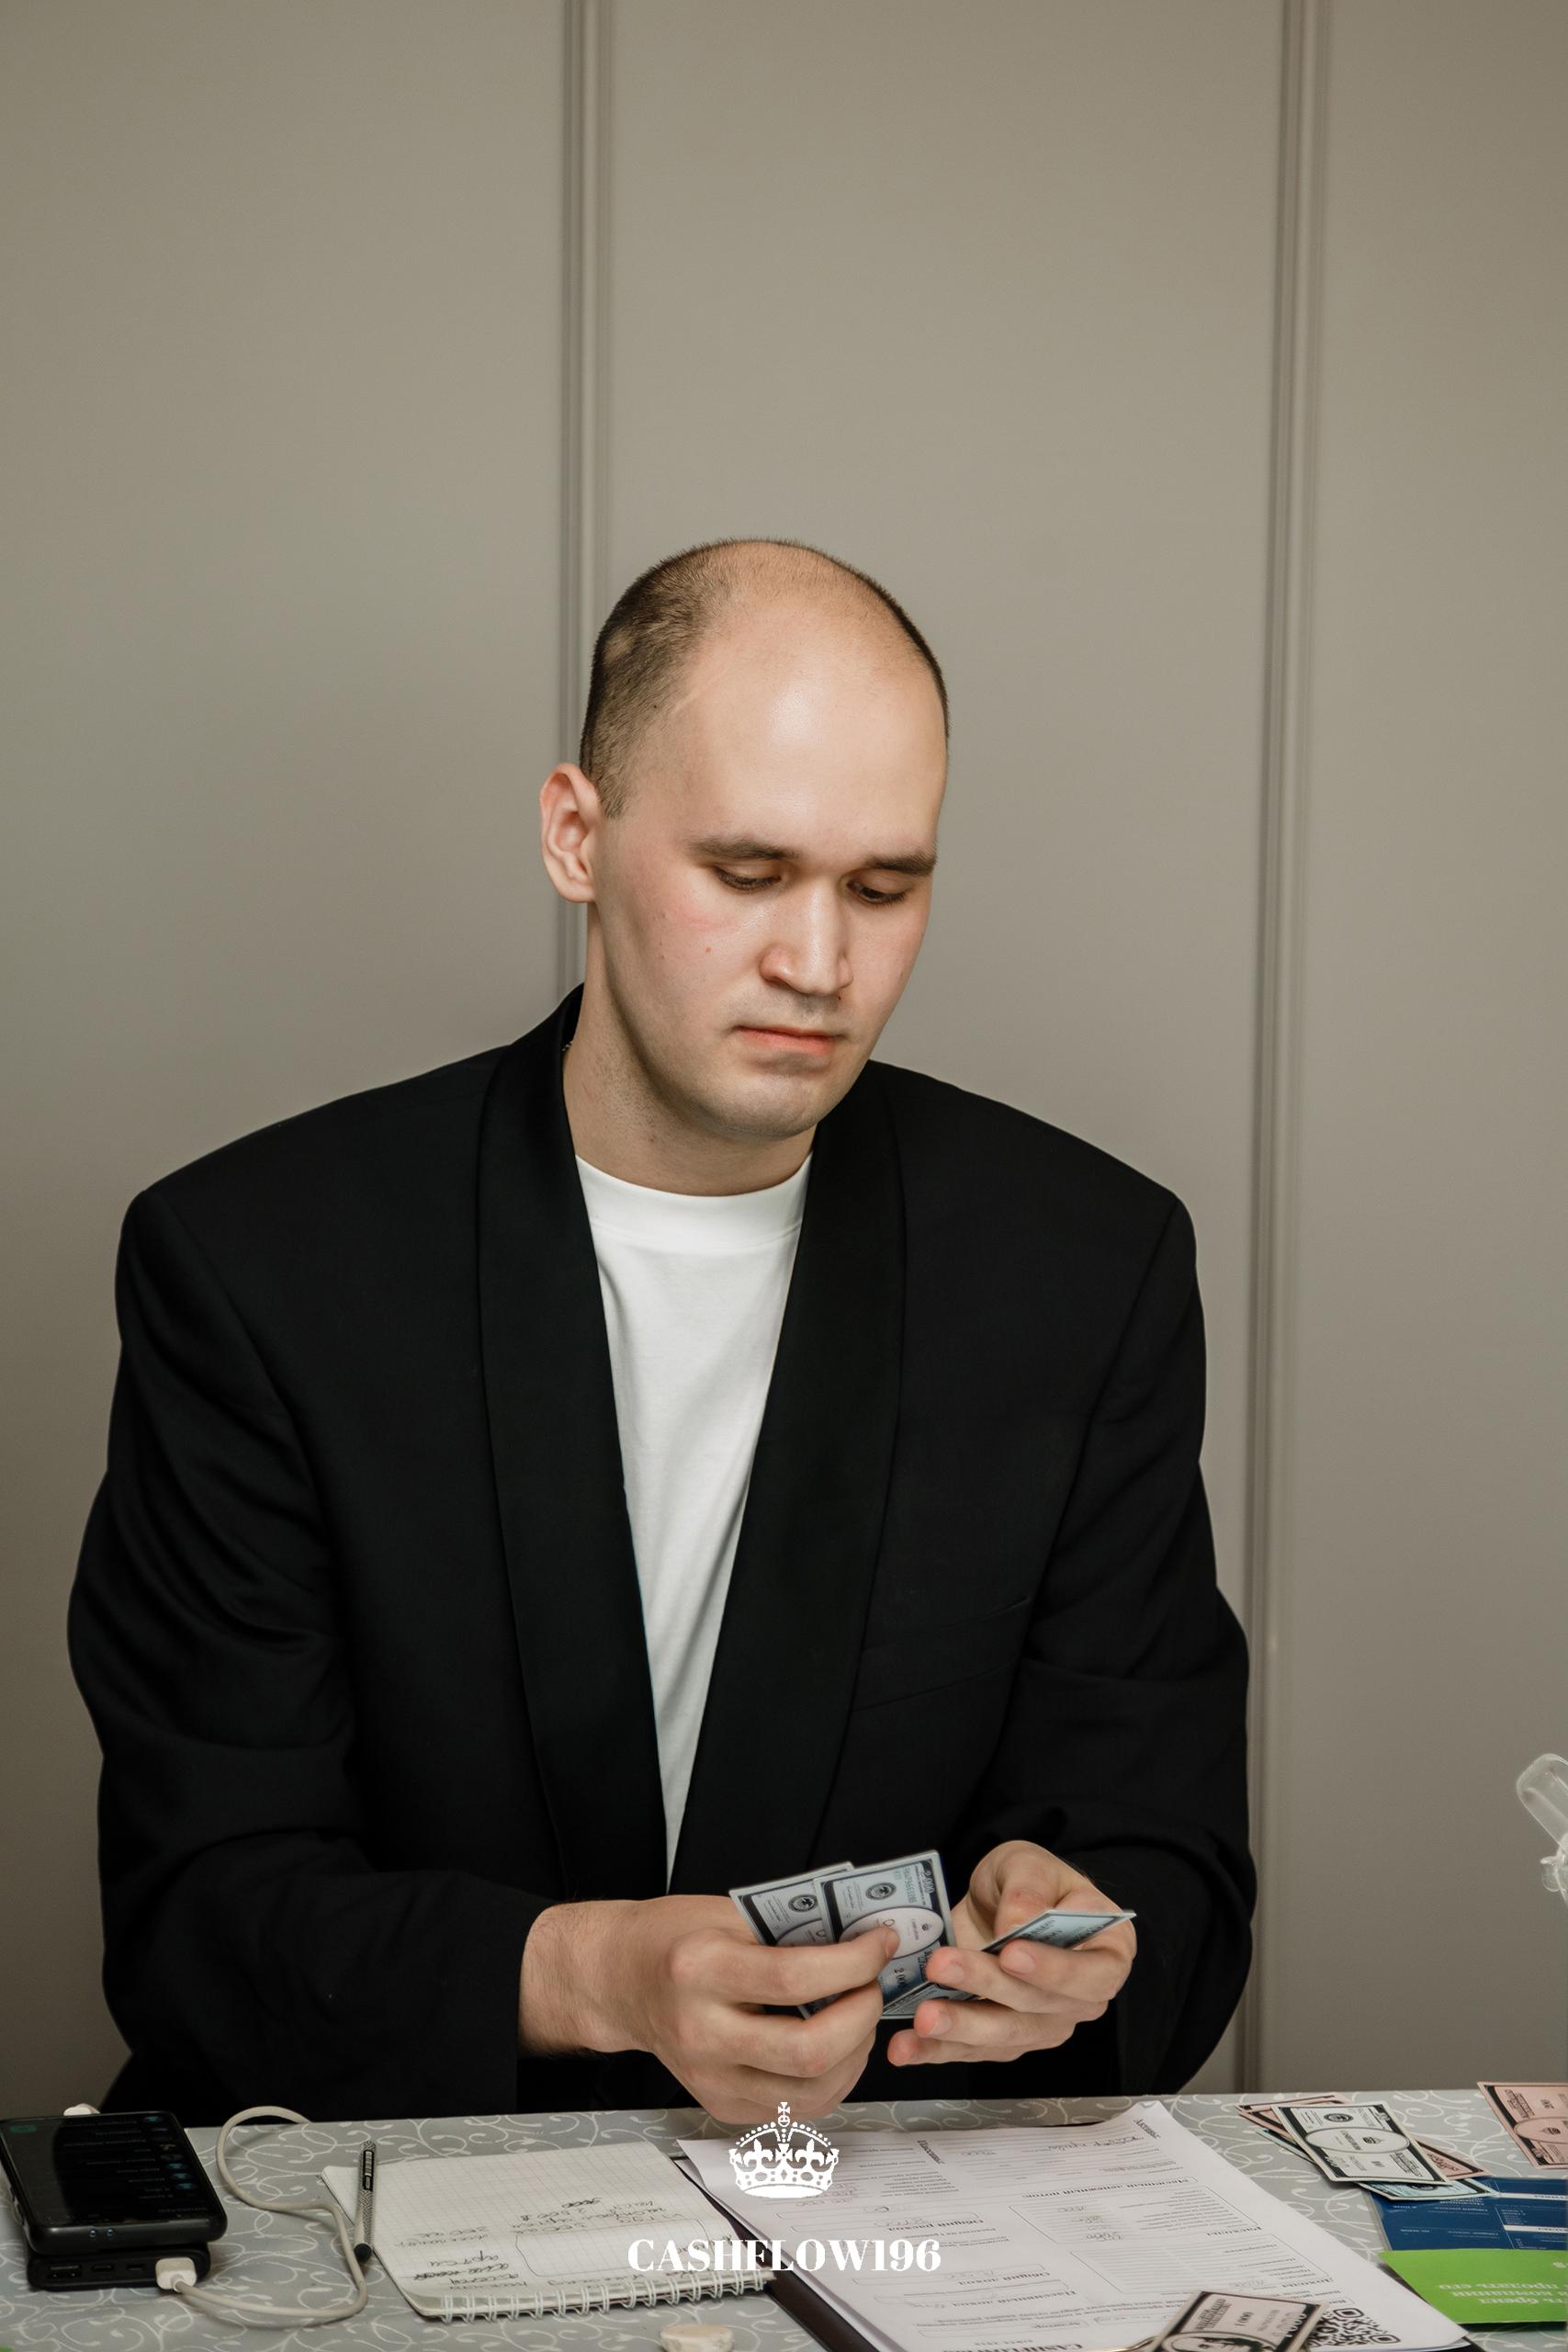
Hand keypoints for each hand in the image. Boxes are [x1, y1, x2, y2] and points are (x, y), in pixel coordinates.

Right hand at [519, 1894, 895, 2124]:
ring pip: (809, 2092)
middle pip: (807, 2050)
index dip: (853, 1962)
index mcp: (700, 1971)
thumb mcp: (726, 1913)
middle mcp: (702, 2033)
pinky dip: (831, 2079)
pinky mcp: (720, 2104)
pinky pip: (795, 2108)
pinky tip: (836, 2046)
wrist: (620, 1981)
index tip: (880, 1943)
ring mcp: (709, 2079)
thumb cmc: (674, 1938)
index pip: (794, 1977)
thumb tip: (862, 1941)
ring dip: (855, 2054)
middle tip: (873, 1985)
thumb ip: (789, 1929)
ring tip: (859, 2015)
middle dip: (861, 2016)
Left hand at [886, 1841, 1134, 2068]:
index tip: (1011, 1953)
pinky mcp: (1004, 2040)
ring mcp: (1043, 2025)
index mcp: (1106, 1952)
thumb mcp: (1028, 1864)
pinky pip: (974, 2051)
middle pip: (1040, 2008)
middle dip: (987, 1988)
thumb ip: (1027, 1888)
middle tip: (942, 1967)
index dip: (1054, 1970)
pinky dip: (937, 2051)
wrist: (999, 1902)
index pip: (1092, 1974)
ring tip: (922, 2017)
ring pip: (1006, 2036)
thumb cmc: (1028, 1882)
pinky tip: (907, 2047)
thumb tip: (1016, 1922)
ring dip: (961, 2028)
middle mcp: (1080, 1999)